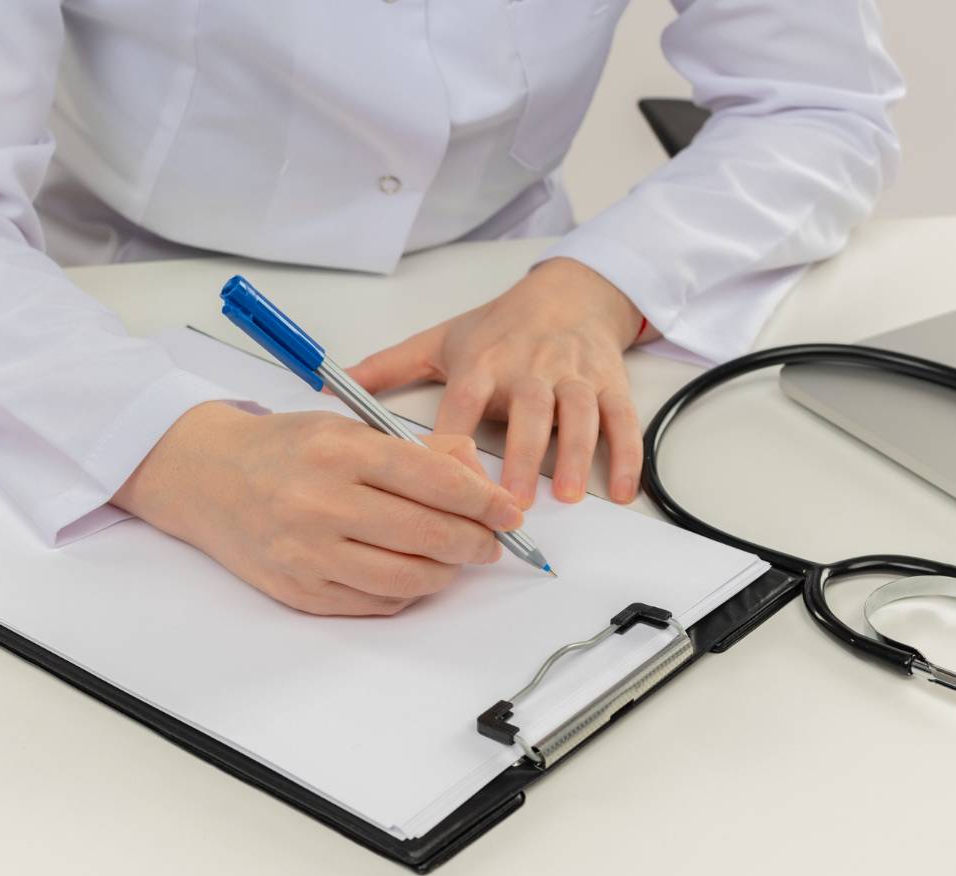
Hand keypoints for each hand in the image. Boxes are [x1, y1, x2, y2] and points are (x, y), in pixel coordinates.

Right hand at [112, 402, 525, 615]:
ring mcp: (309, 552)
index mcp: (340, 451)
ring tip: (454, 559)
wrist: (206, 477)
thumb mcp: (347, 426)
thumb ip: (414, 449)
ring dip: (446, 573)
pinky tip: (412, 574)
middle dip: (475, 542)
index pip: (434, 480)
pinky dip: (406, 592)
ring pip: (407, 579)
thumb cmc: (283, 448)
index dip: (484, 500)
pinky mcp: (300, 590)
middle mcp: (322, 503)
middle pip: (428, 535)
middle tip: (490, 541)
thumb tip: (478, 477)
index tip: (509, 511)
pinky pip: (375, 603)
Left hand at [347, 257, 647, 507]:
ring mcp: (573, 376)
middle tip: (511, 502)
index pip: (464, 400)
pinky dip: (625, 455)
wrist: (569, 292)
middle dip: (521, 456)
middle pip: (528, 411)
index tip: (443, 481)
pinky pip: (621, 420)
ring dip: (573, 456)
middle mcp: (530, 367)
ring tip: (565, 495)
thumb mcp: (441, 340)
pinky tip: (621, 490)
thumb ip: (387, 367)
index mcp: (484, 362)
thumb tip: (330, 387)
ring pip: (577, 415)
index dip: (455, 438)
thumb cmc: (500, 327)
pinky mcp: (609, 383)